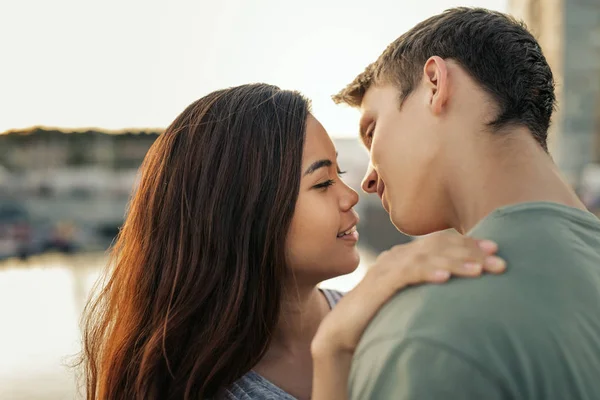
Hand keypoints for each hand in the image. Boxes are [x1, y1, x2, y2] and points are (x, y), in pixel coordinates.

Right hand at [312, 231, 504, 356]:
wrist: (344, 329)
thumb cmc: (380, 314)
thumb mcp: (410, 296)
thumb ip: (429, 286)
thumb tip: (461, 286)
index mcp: (407, 255)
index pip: (442, 241)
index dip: (470, 243)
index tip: (496, 250)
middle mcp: (398, 256)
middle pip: (439, 245)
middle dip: (472, 252)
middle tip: (500, 263)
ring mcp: (388, 267)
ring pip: (426, 257)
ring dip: (456, 262)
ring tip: (479, 271)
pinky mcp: (378, 284)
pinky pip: (406, 274)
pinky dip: (427, 272)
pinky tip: (445, 278)